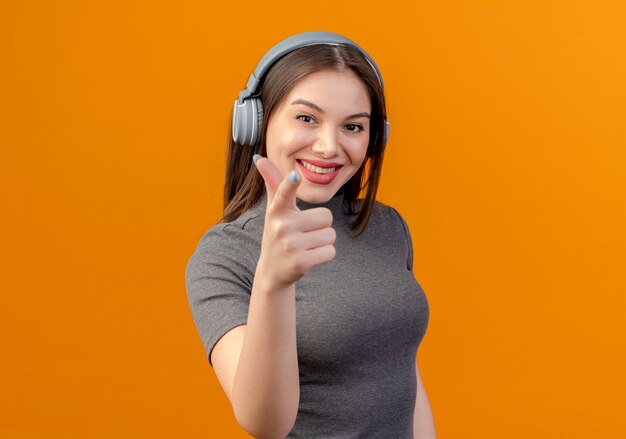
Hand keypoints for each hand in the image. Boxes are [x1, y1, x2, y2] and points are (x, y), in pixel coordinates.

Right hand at [253, 155, 335, 291]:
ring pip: (330, 235)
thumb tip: (259, 158)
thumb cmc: (278, 233)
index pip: (284, 193)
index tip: (295, 176)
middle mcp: (281, 227)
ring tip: (305, 246)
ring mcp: (290, 245)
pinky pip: (330, 251)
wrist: (273, 270)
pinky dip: (325, 255)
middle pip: (326, 216)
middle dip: (320, 226)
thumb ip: (273, 183)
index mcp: (277, 211)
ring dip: (323, 241)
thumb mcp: (274, 209)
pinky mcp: (301, 262)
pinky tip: (310, 257)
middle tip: (303, 234)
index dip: (290, 184)